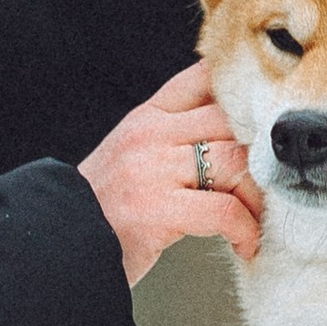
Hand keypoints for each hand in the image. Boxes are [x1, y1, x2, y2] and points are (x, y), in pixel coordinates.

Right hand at [79, 62, 264, 286]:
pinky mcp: (157, 209)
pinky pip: (223, 211)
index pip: (199, 80)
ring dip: (255, 197)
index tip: (259, 121)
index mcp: (144, 118)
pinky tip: (244, 245)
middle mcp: (149, 134)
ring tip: (255, 220)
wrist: (58, 244)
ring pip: (234, 162)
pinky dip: (244, 230)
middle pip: (228, 122)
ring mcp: (152, 170)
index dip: (235, 92)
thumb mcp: (129, 155)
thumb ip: (168, 137)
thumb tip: (223, 134)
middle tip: (268, 186)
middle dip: (258, 156)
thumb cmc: (103, 208)